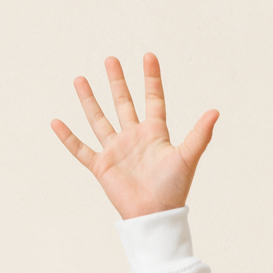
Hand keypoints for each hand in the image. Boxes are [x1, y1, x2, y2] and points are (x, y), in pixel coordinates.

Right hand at [49, 53, 216, 221]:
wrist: (155, 216)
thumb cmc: (173, 190)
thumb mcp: (188, 158)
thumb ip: (200, 134)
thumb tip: (216, 111)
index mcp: (154, 134)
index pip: (153, 100)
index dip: (151, 79)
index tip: (149, 56)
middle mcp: (134, 139)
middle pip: (123, 104)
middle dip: (117, 82)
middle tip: (111, 59)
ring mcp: (116, 151)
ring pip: (99, 120)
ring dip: (89, 100)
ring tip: (80, 79)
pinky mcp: (102, 167)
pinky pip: (81, 149)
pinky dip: (68, 137)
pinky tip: (56, 122)